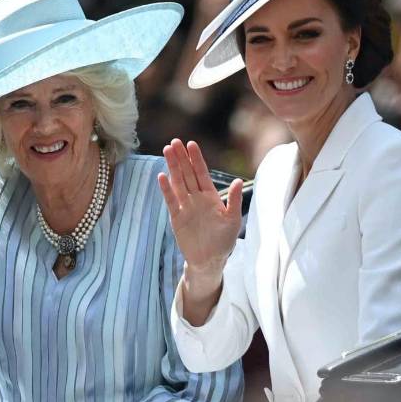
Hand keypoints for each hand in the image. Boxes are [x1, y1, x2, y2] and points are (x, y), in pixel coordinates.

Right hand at [158, 139, 242, 277]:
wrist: (210, 260)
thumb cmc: (224, 240)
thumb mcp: (233, 220)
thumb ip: (235, 200)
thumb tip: (238, 181)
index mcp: (211, 197)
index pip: (202, 173)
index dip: (196, 159)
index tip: (191, 144)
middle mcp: (197, 198)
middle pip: (187, 174)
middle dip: (181, 158)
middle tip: (174, 142)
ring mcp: (186, 207)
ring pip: (178, 183)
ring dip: (172, 168)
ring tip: (166, 151)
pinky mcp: (177, 218)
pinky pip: (171, 201)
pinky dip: (166, 189)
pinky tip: (162, 176)